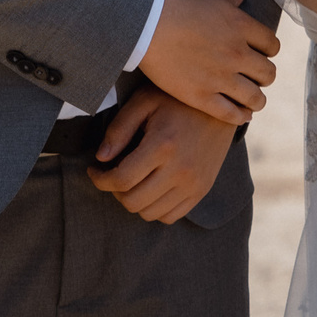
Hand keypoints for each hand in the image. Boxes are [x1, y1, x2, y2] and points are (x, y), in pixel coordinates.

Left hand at [89, 86, 237, 222]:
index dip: (99, 180)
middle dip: (113, 191)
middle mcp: (180, 170)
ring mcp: (194, 183)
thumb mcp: (144, 102)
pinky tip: (150, 189)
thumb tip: (101, 158)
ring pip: (150, 213)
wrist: (222, 105)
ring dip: (133, 200)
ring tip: (131, 181)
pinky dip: (154, 208)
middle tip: (111, 175)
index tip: (93, 170)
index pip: (121, 179)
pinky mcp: (202, 190)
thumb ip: (119, 129)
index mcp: (162, 145)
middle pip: (133, 201)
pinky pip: (170, 216)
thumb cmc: (177, 100)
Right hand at [139, 0, 278, 121]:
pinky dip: (240, 117)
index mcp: (241, 27)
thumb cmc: (174, 3)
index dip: (269, 52)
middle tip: (255, 78)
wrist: (145, 23)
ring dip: (257, 100)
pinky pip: (230, 114)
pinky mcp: (201, 96)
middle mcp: (237, 53)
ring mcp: (220, 77)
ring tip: (252, 101)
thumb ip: (227, 0)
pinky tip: (241, 116)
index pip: (272, 45)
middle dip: (264, 76)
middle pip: (268, 73)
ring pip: (255, 97)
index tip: (261, 55)